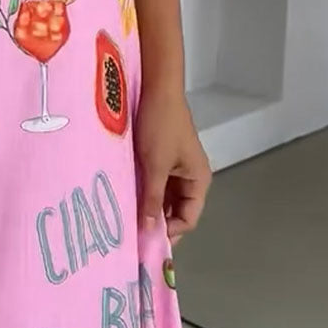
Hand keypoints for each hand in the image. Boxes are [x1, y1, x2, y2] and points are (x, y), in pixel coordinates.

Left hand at [134, 85, 210, 244]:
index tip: (145, 239)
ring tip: (128, 218)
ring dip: (150, 206)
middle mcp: (191, 177)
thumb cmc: (160, 126)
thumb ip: (153, 198)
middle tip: (133, 234)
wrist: (157, 88)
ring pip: (165, 197)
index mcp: (198, 180)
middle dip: (158, 221)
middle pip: (178, 210)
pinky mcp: (163, 157)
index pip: (188, 219)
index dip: (170, 231)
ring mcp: (177, 167)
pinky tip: (129, 197)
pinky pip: (157, 182)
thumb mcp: (155, 165)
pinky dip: (146, 191)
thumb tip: (149, 231)